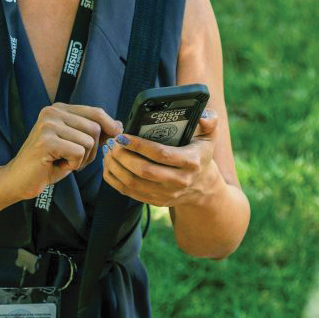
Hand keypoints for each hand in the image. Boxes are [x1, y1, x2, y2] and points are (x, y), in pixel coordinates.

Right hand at [1, 103, 122, 200]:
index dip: (109, 127)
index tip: (113, 138)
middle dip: (92, 150)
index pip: (96, 112)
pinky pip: (78, 152)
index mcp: (60, 109)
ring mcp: (48, 125)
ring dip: (82, 159)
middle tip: (75, 160)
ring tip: (64, 162)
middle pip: (95, 128)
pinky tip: (57, 166)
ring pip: (88, 141)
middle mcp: (52, 111)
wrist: (18, 180)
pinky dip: (73, 164)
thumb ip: (93, 133)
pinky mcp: (46, 141)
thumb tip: (119, 125)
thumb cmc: (48, 164)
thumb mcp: (75, 145)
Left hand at [102, 110, 220, 206]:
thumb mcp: (210, 137)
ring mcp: (166, 194)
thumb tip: (202, 116)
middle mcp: (179, 181)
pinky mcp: (155, 201)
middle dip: (123, 156)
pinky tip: (109, 165)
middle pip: (144, 170)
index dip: (139, 145)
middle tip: (112, 143)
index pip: (161, 154)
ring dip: (116, 167)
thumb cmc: (200, 154)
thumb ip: (209, 121)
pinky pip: (129, 192)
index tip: (123, 135)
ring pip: (133, 183)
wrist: (202, 186)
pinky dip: (115, 179)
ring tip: (108, 152)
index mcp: (191, 162)